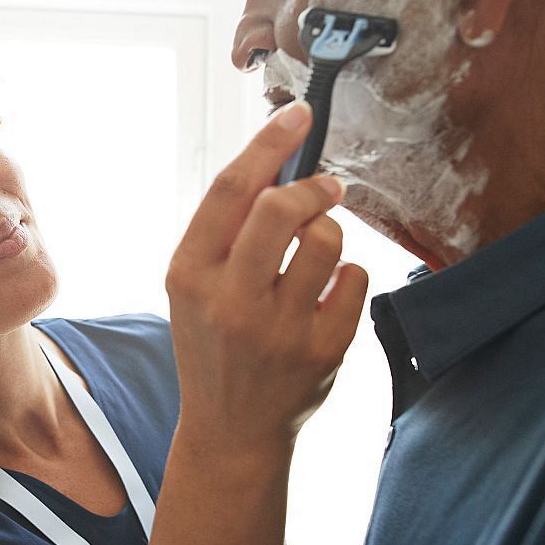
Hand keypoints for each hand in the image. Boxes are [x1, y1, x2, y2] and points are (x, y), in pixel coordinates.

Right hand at [165, 102, 368, 453]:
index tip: (298, 114)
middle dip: (311, 187)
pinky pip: (355, 279)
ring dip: (330, 231)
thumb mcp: (193, 286)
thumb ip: (225, 231)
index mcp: (189, 276)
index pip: (230, 192)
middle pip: (280, 209)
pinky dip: (347, 275)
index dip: (268, 144)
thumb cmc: (214, 342)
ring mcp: (279, 330)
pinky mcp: (323, 351)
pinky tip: (327, 293)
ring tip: (319, 250)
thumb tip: (277, 161)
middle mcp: (230, 302)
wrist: (232, 429)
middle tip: (325, 187)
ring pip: (326, 241)